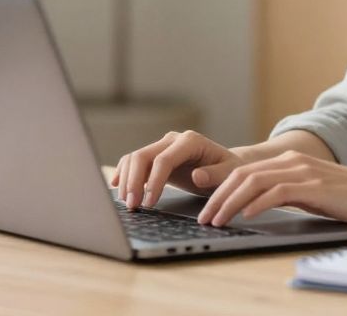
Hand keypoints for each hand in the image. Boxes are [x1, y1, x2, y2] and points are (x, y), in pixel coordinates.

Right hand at [111, 130, 246, 209]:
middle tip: (132, 206)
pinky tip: (117, 187)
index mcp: (190, 141)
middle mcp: (173, 140)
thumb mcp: (229, 174)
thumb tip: (196, 176)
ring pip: (134, 158)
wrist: (225, 166)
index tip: (149, 202)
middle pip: (143, 156)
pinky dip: (124, 173)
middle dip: (134, 181)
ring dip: (127, 180)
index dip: (154, 181)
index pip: (164, 159)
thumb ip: (215, 175)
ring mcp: (162, 146)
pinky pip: (133, 162)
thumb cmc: (229, 170)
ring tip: (128, 204)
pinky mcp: (155, 156)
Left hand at [197, 150, 346, 226]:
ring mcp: (302, 171)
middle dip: (218, 196)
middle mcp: (291, 160)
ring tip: (217, 220)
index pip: (244, 172)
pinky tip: (246, 216)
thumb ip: (286, 192)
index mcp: (289, 160)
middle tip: (204, 217)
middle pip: (242, 174)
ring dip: (231, 202)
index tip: (207, 207)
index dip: (221, 189)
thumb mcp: (310, 192)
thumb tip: (257, 206)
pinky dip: (257, 203)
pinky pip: (277, 191)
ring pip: (254, 182)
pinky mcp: (313, 185)